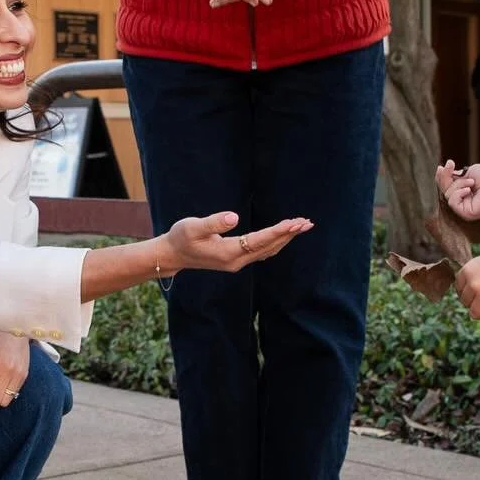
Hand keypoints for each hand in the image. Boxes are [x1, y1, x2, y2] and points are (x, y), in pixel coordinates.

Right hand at [164, 212, 312, 272]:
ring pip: (268, 251)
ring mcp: (237, 262)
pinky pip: (262, 252)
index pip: (259, 240)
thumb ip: (213, 222)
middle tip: (307, 222)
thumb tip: (234, 217)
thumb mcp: (192, 226)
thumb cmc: (180, 237)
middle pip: (268, 247)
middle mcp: (236, 261)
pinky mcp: (236, 260)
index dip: (278, 231)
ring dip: (285, 239)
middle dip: (288, 234)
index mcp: (228, 252)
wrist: (173, 255)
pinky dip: (276, 242)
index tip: (294, 223)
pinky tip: (284, 235)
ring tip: (302, 226)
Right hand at [436, 160, 479, 221]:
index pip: (446, 186)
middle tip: (450, 164)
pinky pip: (452, 202)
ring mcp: (463, 208)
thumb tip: (441, 170)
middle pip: (444, 190)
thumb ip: (455, 175)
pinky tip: (469, 189)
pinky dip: (459, 193)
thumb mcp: (469, 172)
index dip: (442, 177)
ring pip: (448, 194)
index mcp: (463, 191)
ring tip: (472, 182)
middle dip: (445, 177)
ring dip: (458, 184)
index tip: (442, 166)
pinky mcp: (466, 213)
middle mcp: (462, 200)